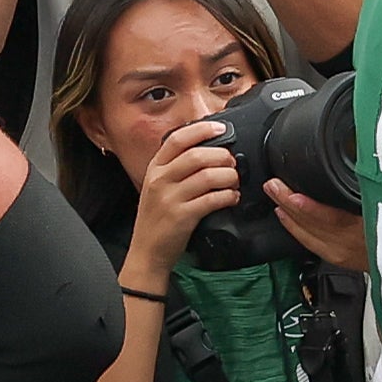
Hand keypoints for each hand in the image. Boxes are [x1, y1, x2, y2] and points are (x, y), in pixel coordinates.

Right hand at [123, 117, 239, 281]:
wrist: (147, 252)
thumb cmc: (158, 218)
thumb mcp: (159, 186)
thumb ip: (177, 168)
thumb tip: (208, 149)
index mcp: (155, 168)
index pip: (177, 139)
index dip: (201, 130)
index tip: (221, 129)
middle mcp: (160, 180)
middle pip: (198, 155)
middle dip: (223, 157)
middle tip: (233, 164)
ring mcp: (170, 198)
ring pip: (209, 176)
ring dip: (229, 177)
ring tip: (234, 182)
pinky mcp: (182, 216)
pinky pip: (213, 199)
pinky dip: (229, 196)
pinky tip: (232, 198)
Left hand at [265, 178, 366, 269]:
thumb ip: (381, 192)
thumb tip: (370, 168)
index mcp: (368, 232)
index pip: (332, 218)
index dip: (309, 207)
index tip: (292, 194)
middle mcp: (352, 246)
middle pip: (313, 225)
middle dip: (290, 204)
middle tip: (274, 185)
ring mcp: (343, 254)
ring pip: (308, 235)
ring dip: (289, 215)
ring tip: (275, 197)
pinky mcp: (339, 259)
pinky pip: (310, 244)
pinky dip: (296, 229)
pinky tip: (287, 218)